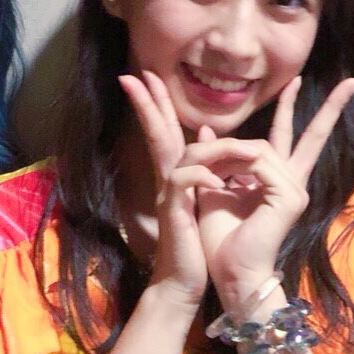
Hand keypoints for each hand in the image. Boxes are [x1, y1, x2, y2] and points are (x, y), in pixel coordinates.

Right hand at [119, 71, 221, 306]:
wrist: (186, 279)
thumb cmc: (197, 242)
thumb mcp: (204, 199)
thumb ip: (205, 169)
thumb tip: (209, 137)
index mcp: (180, 176)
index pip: (167, 132)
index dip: (159, 105)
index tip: (148, 76)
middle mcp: (170, 180)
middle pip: (158, 134)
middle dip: (149, 104)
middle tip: (136, 75)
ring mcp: (170, 195)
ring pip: (179, 153)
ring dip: (191, 135)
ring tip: (202, 124)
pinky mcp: (176, 211)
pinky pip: (184, 182)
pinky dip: (201, 176)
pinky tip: (216, 180)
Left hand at [190, 76, 353, 313]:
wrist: (229, 271)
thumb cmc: (220, 238)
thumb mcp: (211, 188)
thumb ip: (216, 158)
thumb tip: (207, 129)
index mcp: (277, 180)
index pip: (290, 137)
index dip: (291, 108)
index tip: (295, 82)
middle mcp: (292, 181)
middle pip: (312, 136)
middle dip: (331, 107)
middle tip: (351, 82)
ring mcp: (296, 189)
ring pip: (264, 147)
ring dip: (230, 154)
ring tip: (210, 177)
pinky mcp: (290, 197)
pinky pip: (260, 163)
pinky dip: (237, 167)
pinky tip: (223, 183)